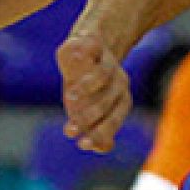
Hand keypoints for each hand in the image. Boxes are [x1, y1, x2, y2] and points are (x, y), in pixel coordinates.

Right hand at [56, 31, 132, 153]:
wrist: (90, 47)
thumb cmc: (88, 86)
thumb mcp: (88, 108)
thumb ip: (96, 128)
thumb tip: (104, 148)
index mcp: (120, 98)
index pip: (114, 118)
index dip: (101, 132)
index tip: (82, 145)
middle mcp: (118, 80)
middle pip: (108, 99)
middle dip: (89, 116)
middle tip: (70, 130)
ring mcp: (108, 60)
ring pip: (103, 73)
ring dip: (87, 86)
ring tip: (70, 97)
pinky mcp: (93, 41)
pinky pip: (91, 47)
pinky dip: (82, 54)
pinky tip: (72, 61)